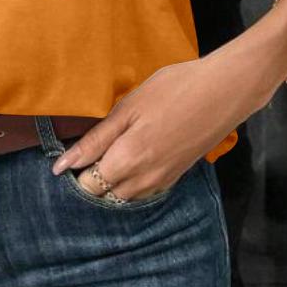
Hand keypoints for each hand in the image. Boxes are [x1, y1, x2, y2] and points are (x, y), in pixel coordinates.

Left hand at [50, 49, 279, 201]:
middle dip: (89, 180)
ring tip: (107, 153)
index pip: (87, 185)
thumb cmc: (173, 90)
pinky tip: (130, 159)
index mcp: (127, 160)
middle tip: (86, 151)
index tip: (70, 154)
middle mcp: (143, 180)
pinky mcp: (175, 177)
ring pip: (123, 197)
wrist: (224, 92)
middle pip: (104, 195)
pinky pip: (142, 191)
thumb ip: (95, 140)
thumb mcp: (128, 108)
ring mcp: (162, 181)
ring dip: (110, 182)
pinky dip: (130, 182)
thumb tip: (62, 166)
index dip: (74, 172)